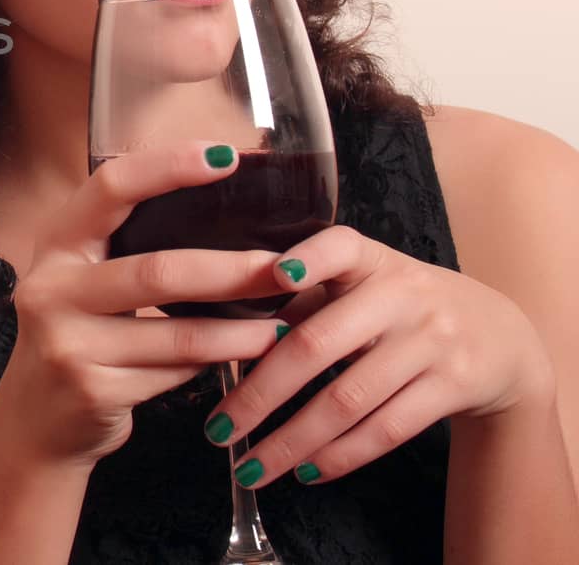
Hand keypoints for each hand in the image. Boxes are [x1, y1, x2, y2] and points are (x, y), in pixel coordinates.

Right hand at [0, 141, 293, 467]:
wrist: (35, 421)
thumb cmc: (79, 334)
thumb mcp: (84, 280)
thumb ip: (128, 247)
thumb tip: (225, 209)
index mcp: (55, 244)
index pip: (110, 188)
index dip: (168, 167)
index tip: (226, 158)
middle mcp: (51, 288)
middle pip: (157, 270)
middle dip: (231, 269)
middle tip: (286, 267)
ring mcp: (68, 343)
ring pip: (176, 334)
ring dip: (240, 330)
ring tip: (283, 323)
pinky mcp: (92, 390)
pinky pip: (172, 373)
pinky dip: (213, 364)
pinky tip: (240, 358)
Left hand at [201, 224, 558, 488]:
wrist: (500, 337)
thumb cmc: (399, 308)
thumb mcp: (363, 284)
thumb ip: (305, 299)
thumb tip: (225, 335)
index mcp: (368, 259)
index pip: (339, 247)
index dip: (309, 259)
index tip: (276, 275)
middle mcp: (402, 295)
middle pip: (319, 344)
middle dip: (260, 393)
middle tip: (217, 430)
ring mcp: (432, 341)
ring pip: (349, 399)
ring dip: (293, 440)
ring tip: (252, 467)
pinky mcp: (455, 385)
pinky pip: (386, 428)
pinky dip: (341, 454)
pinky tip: (305, 471)